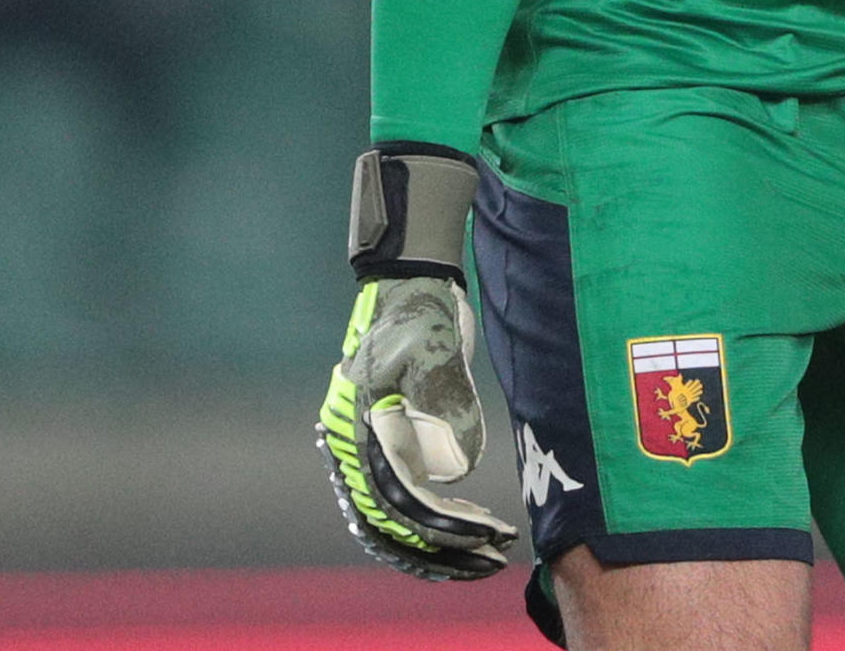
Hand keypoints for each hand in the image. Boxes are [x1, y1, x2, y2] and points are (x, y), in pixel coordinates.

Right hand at [318, 146, 516, 579]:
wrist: (412, 285)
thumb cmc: (417, 311)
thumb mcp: (430, 348)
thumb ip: (443, 401)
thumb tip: (458, 469)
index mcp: (356, 428)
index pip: (392, 496)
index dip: (435, 524)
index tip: (479, 536)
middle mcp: (356, 447)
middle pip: (389, 521)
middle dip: (437, 549)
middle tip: (488, 560)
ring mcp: (373, 449)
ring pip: (396, 520)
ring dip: (438, 545)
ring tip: (486, 556)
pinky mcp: (394, 446)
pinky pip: (408, 499)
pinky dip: (438, 522)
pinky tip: (473, 529)